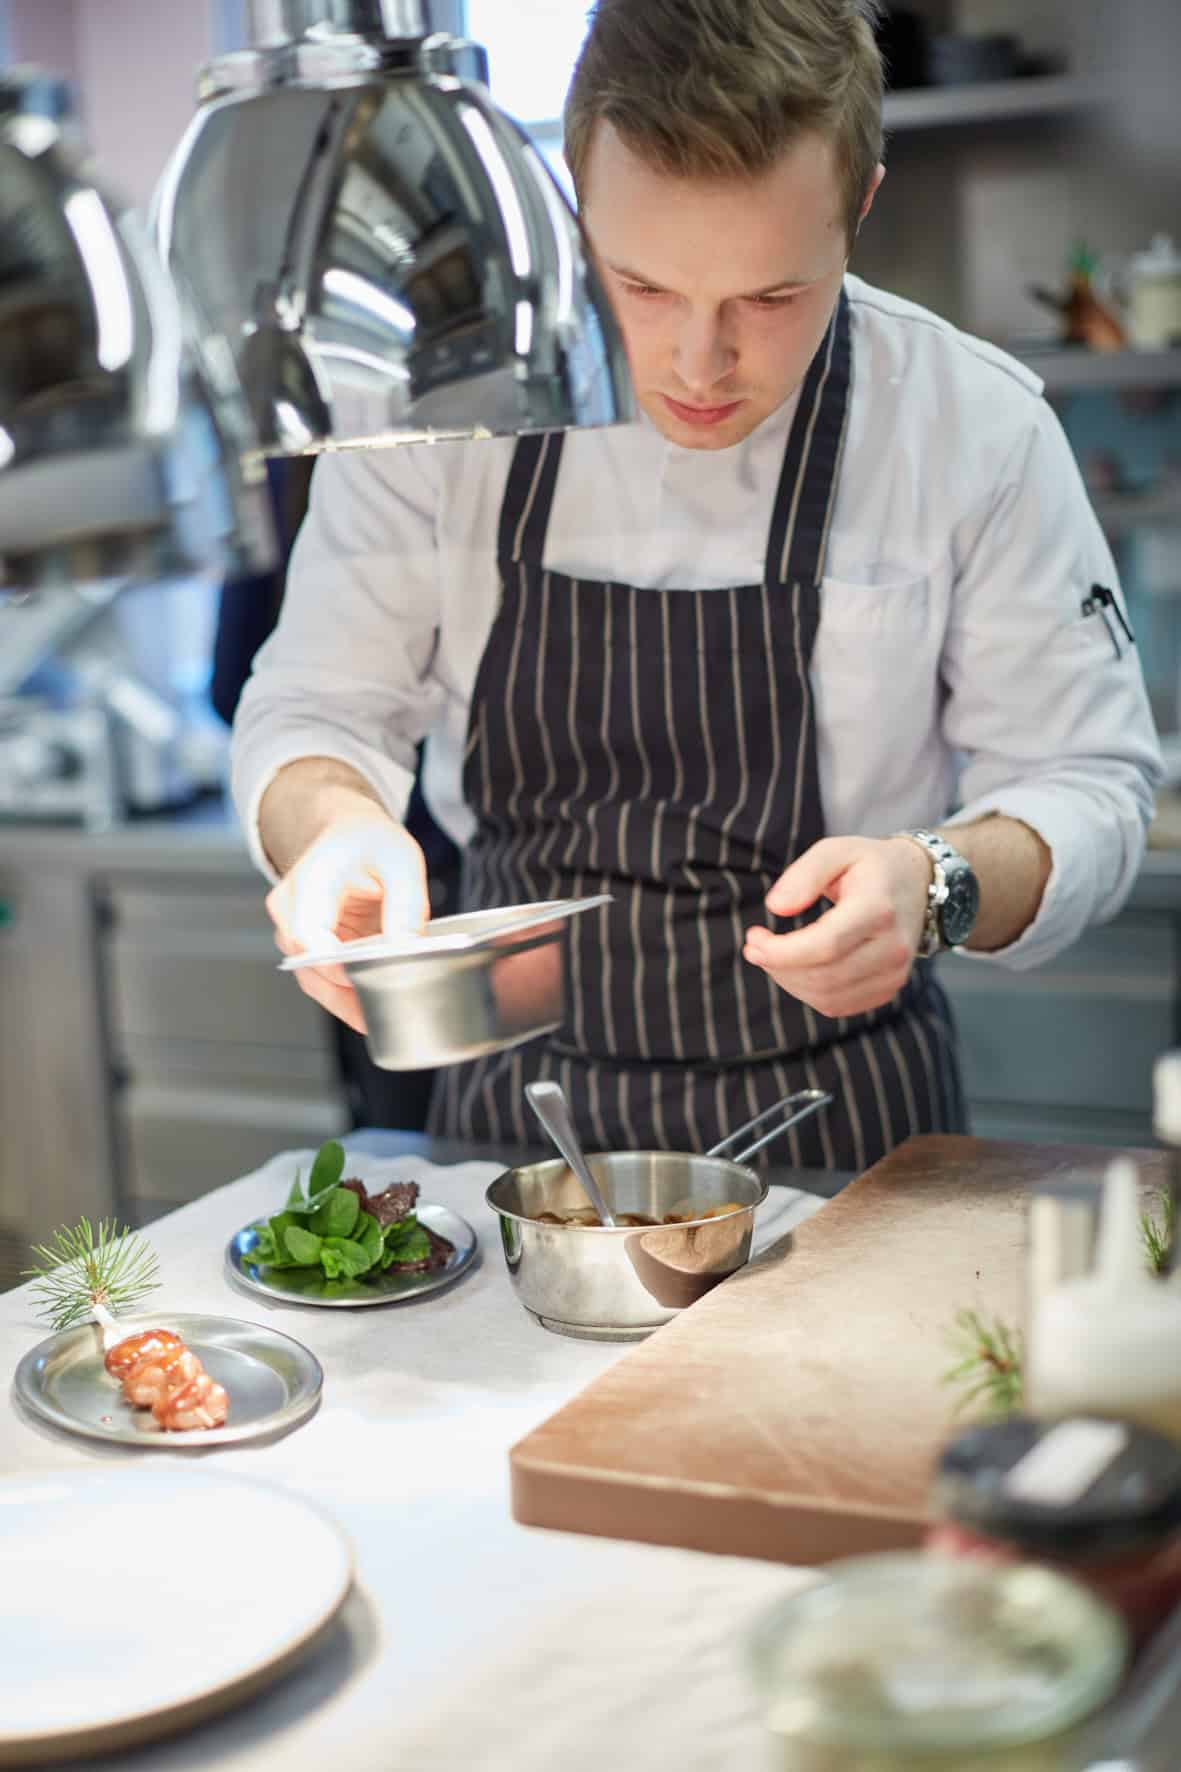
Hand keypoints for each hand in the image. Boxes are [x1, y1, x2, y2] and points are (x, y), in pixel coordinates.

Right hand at [265, 817, 429, 1032]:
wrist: (350, 836)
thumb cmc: (371, 843)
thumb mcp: (402, 862)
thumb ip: (406, 906)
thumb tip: (407, 951)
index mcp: (309, 881)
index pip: (308, 934)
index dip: (335, 964)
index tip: (364, 981)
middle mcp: (289, 910)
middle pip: (309, 966)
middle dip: (348, 991)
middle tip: (387, 1008)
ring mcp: (294, 933)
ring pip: (315, 981)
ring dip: (347, 1000)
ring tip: (385, 1014)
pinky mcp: (309, 950)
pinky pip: (324, 981)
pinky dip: (348, 995)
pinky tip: (374, 1008)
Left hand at [743, 836, 931, 1017]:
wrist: (919, 884)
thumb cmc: (870, 865)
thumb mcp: (836, 851)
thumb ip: (803, 875)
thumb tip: (775, 907)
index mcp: (878, 908)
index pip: (825, 945)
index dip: (781, 951)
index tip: (753, 939)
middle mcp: (893, 946)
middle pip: (823, 976)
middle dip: (777, 966)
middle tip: (755, 946)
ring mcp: (895, 972)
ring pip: (827, 997)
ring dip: (789, 981)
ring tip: (774, 956)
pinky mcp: (889, 988)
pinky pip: (838, 1006)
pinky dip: (808, 993)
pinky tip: (798, 969)